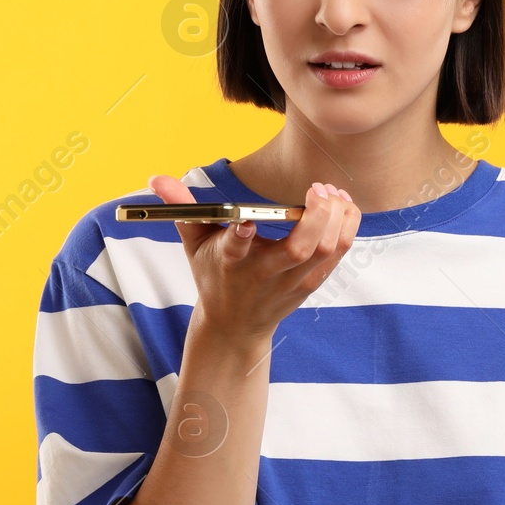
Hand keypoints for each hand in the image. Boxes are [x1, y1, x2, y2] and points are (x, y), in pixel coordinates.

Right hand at [147, 174, 360, 342]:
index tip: (245, 219)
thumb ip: (183, 208)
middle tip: (316, 188)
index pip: (234, 250)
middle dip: (315, 217)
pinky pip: (338, 254)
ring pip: (325, 251)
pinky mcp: (311, 284)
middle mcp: (264, 274)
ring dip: (337, 218)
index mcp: (231, 263)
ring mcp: (291, 282)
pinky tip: (343, 206)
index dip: (240, 235)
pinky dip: (347, 228)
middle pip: (298, 250)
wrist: (235, 326)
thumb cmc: (215, 276)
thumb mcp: (194, 244)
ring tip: (332, 193)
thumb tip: (157, 178)